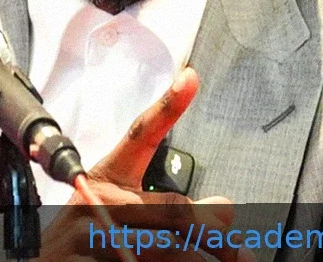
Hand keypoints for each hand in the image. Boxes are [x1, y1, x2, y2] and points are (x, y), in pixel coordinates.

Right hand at [37, 68, 254, 261]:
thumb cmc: (85, 241)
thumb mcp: (118, 213)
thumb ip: (167, 209)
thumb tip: (225, 208)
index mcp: (106, 178)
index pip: (140, 135)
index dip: (167, 106)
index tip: (190, 77)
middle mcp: (96, 203)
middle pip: (171, 211)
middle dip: (211, 233)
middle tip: (236, 252)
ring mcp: (88, 238)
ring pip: (164, 251)